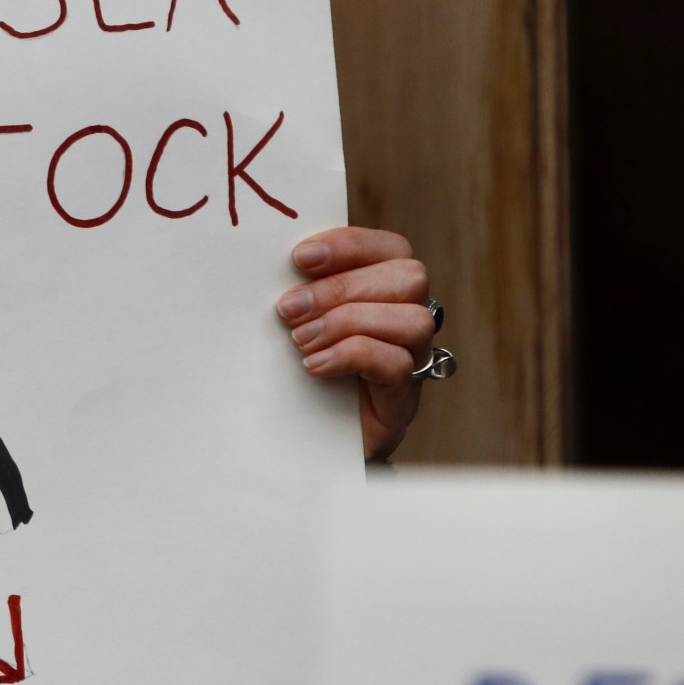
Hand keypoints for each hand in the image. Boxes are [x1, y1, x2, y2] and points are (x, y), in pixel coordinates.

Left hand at [276, 227, 431, 460]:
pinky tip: (314, 365)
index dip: (349, 246)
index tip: (299, 258)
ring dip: (348, 321)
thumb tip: (270, 263)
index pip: (389, 248)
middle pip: (408, 278)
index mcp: (386, 287)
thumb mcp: (299, 320)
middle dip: (343, 286)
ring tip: (301, 339)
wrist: (305, 438)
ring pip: (412, 320)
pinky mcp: (403, 399)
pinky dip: (351, 356)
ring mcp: (413, 360)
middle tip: (290, 307)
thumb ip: (302, 290)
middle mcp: (409, 318)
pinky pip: (397, 365)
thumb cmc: (300, 368)